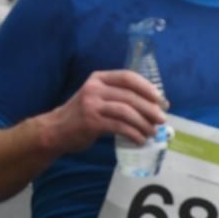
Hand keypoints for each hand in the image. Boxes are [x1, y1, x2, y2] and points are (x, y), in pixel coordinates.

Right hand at [48, 70, 166, 154]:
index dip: (147, 87)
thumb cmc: (82, 114)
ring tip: (152, 132)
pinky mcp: (91, 122)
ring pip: (127, 111)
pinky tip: (139, 140)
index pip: (127, 77)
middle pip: (130, 95)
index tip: (161, 99)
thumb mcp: (97, 97)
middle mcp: (94, 88)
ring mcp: (91, 105)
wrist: (56, 129)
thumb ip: (118, 96)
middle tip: (162, 119)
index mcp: (98, 78)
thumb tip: (153, 104)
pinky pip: (120, 127)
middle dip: (150, 108)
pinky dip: (134, 134)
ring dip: (144, 123)